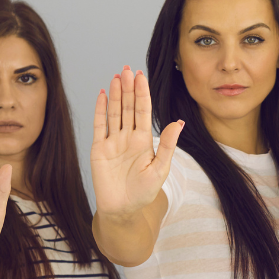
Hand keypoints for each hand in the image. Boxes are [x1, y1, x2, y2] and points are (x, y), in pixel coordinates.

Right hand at [91, 67, 182, 219]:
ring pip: (115, 112)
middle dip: (129, 88)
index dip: (143, 94)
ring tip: (118, 76)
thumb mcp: (160, 169)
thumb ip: (168, 145)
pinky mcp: (98, 148)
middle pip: (129, 108)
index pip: (143, 112)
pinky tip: (104, 95)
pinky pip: (99, 125)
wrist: (122, 209)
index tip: (142, 76)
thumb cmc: (143, 192)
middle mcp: (129, 137)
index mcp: (144, 141)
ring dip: (117, 95)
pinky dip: (101, 110)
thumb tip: (179, 122)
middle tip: (128, 69)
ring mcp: (113, 141)